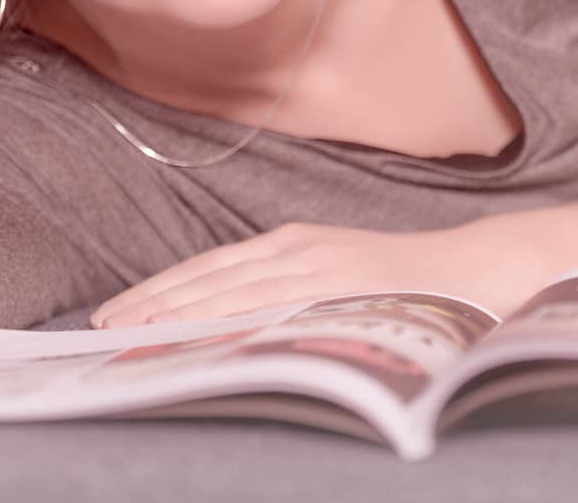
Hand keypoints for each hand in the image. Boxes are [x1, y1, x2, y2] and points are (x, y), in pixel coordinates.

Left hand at [90, 219, 561, 328]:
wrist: (476, 268)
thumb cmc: (408, 284)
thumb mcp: (341, 280)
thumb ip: (296, 294)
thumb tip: (245, 327)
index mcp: (294, 244)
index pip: (211, 270)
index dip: (161, 291)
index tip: (119, 313)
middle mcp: (295, 248)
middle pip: (207, 277)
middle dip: (151, 302)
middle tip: (102, 328)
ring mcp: (314, 264)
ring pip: (227, 290)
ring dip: (173, 312)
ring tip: (128, 334)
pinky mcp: (336, 282)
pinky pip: (268, 303)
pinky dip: (225, 316)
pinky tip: (194, 332)